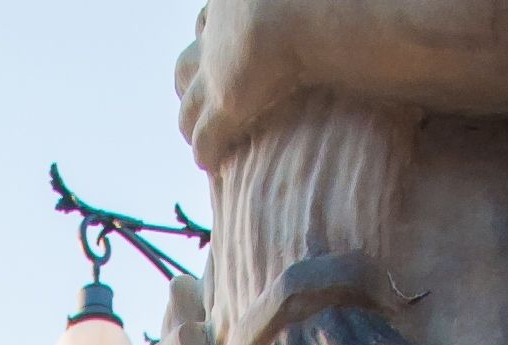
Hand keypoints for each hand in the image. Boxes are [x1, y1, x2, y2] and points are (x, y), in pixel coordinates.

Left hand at [175, 0, 300, 163]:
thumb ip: (289, 11)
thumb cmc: (319, 0)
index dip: (206, 40)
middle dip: (187, 83)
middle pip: (187, 62)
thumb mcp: (291, 3)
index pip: (206, 22)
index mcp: (231, 4)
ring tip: (195, 139)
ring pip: (189, 104)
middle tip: (193, 100)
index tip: (210, 55)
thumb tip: (311, 14)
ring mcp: (217, 68)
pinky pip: (206, 134)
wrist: (310, 5)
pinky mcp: (226, 101)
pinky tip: (209, 165)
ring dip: (189, 123)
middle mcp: (218, 33)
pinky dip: (205, 151)